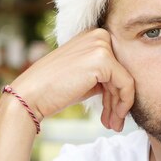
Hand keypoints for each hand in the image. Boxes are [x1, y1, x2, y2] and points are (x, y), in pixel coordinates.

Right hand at [9, 29, 133, 131]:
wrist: (31, 95)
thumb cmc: (55, 89)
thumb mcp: (86, 77)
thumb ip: (107, 77)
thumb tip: (129, 91)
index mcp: (95, 35)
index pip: (118, 65)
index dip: (116, 92)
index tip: (113, 113)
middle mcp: (99, 34)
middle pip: (123, 73)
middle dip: (119, 101)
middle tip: (115, 123)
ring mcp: (101, 45)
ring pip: (126, 80)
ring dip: (120, 107)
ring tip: (114, 125)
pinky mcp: (103, 59)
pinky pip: (126, 85)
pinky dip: (123, 104)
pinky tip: (114, 118)